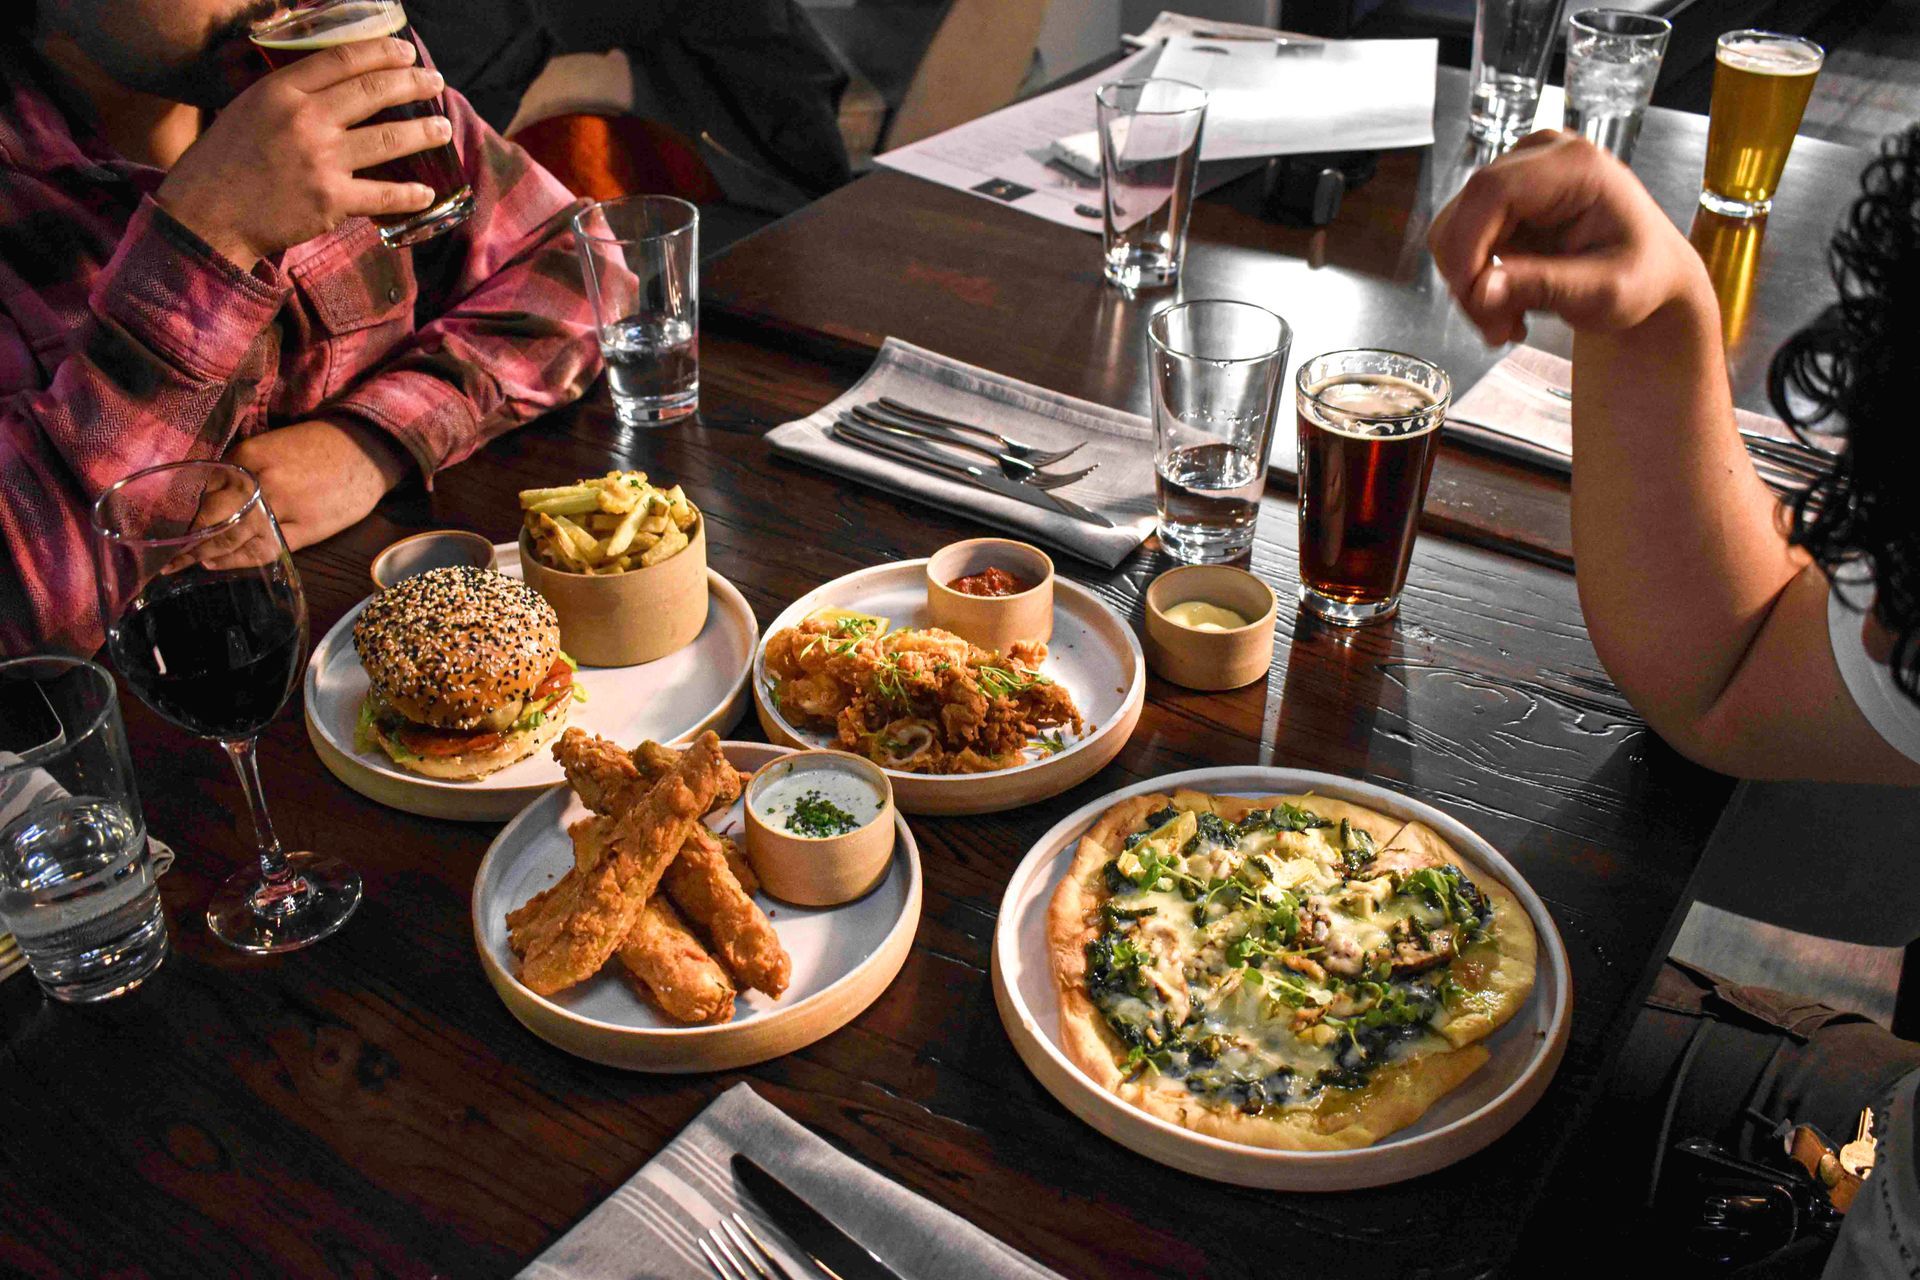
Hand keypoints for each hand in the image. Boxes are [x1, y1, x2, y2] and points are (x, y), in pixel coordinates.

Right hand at [155, 37, 450, 269]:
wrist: (207, 215)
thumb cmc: (224, 162)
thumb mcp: (248, 110)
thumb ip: (288, 96)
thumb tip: (330, 86)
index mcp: (280, 91)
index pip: (342, 59)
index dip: (381, 52)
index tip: (406, 52)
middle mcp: (305, 119)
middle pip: (373, 91)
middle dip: (413, 83)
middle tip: (436, 82)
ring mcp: (321, 160)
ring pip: (388, 139)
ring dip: (423, 133)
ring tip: (443, 128)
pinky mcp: (331, 200)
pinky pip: (383, 194)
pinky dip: (409, 194)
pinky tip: (427, 192)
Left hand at [179, 420, 409, 570]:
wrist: (367, 449)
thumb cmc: (320, 446)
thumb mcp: (271, 447)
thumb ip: (242, 472)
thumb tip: (214, 501)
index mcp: (249, 458)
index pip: (207, 494)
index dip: (190, 517)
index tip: (175, 533)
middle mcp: (260, 482)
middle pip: (215, 519)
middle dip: (191, 543)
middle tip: (168, 561)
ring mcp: (283, 507)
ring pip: (236, 538)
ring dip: (210, 555)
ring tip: (189, 565)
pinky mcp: (305, 529)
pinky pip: (264, 549)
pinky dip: (240, 560)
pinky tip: (221, 565)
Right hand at [1428, 131, 1708, 345]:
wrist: (1650, 274)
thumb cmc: (1642, 277)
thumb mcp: (1605, 292)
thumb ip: (1545, 287)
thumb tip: (1480, 291)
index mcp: (1576, 165)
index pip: (1491, 190)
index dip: (1467, 245)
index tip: (1472, 299)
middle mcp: (1541, 155)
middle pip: (1466, 209)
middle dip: (1468, 277)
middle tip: (1497, 330)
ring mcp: (1519, 171)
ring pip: (1455, 228)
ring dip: (1469, 284)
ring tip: (1507, 322)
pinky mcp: (1504, 195)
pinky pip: (1462, 238)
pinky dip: (1474, 279)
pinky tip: (1506, 302)